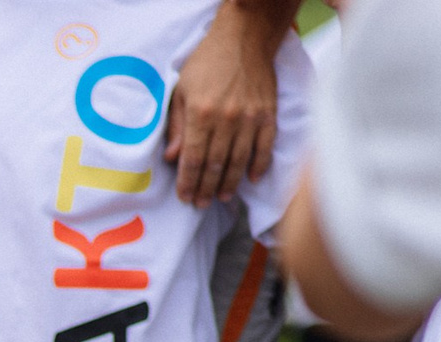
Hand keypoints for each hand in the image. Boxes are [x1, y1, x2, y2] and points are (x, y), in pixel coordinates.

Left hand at [163, 2, 280, 205]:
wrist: (245, 38)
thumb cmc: (208, 63)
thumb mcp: (182, 90)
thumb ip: (178, 126)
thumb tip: (172, 158)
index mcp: (201, 113)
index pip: (193, 159)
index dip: (188, 182)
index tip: (185, 197)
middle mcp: (226, 119)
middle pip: (215, 165)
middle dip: (206, 189)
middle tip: (201, 204)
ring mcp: (250, 118)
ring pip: (239, 161)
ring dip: (230, 183)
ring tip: (222, 197)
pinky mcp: (268, 114)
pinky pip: (265, 147)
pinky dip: (259, 166)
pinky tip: (252, 180)